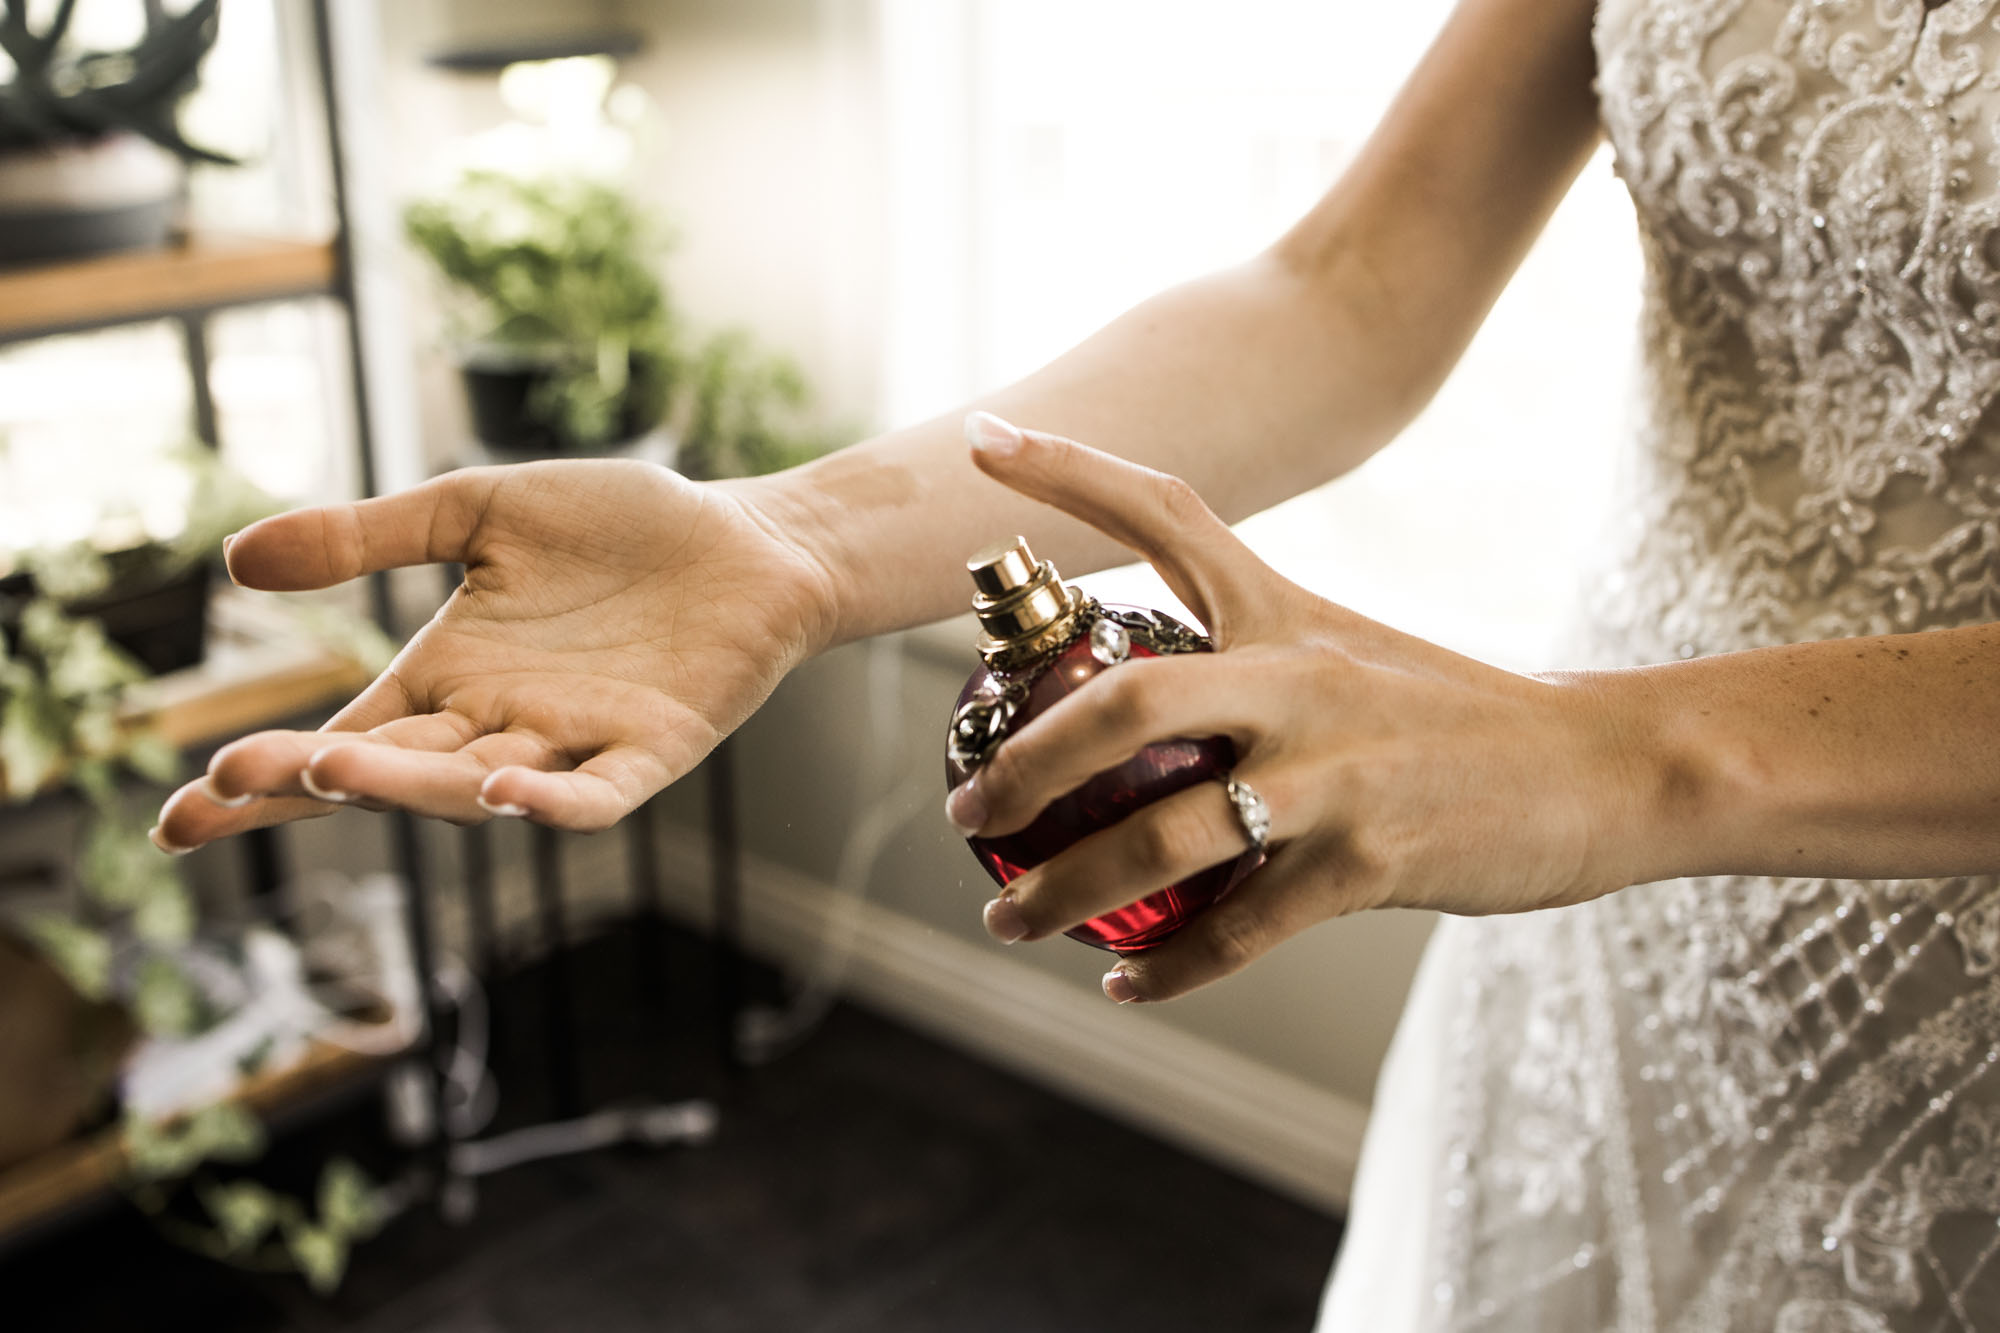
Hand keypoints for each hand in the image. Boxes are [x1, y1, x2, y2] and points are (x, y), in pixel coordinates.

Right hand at [152, 460, 834, 848]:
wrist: (743, 537)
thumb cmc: (619, 527)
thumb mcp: (477, 513)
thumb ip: (369, 538)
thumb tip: (235, 562)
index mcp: (449, 680)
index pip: (341, 742)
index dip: (264, 781)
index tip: (179, 815)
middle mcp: (499, 725)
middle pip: (392, 772)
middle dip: (311, 782)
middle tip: (232, 782)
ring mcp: (574, 742)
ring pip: (477, 786)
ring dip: (411, 786)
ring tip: (334, 769)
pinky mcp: (652, 749)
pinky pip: (595, 793)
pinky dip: (553, 800)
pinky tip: (507, 789)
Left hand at [950, 417, 1661, 1002]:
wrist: (1600, 770)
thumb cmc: (1453, 714)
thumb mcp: (1346, 648)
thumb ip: (1247, 651)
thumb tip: (1131, 692)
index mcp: (1288, 614)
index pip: (1170, 515)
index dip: (1069, 470)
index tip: (981, 436)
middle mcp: (1301, 681)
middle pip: (1129, 701)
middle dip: (1030, 760)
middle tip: (967, 806)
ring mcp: (1336, 775)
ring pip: (1166, 836)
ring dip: (1068, 888)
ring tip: (1011, 917)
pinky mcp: (1372, 864)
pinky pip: (1240, 928)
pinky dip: (1171, 965)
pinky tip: (1127, 983)